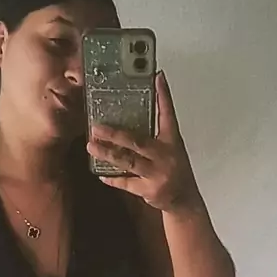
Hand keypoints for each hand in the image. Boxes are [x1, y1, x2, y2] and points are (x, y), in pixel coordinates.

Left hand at [86, 71, 198, 211]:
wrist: (185, 200)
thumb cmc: (175, 170)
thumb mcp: (171, 148)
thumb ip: (155, 132)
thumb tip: (136, 113)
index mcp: (172, 141)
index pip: (168, 114)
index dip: (163, 95)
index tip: (156, 76)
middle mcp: (166, 155)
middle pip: (138, 141)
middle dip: (115, 134)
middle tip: (96, 127)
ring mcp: (157, 174)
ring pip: (128, 162)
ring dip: (107, 154)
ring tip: (91, 146)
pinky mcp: (149, 190)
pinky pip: (126, 183)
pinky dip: (113, 179)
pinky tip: (101, 174)